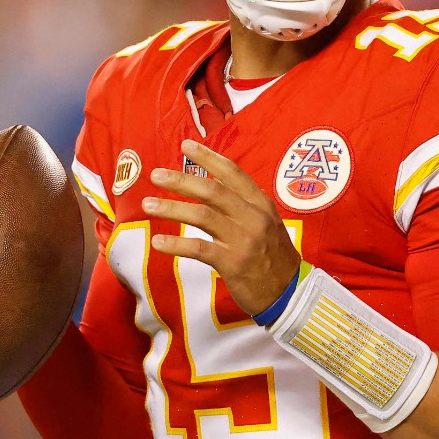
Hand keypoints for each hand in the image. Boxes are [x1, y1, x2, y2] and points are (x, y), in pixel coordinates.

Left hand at [142, 140, 299, 316]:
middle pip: (212, 191)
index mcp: (260, 204)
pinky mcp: (233, 264)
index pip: (232, 173)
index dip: (208, 157)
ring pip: (202, 216)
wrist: (290, 292)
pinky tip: (158, 242)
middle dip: (181, 180)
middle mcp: (253, 218)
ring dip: (172, 208)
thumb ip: (243, 205)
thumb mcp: (267, 223)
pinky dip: (176, 244)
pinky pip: (200, 249)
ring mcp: (243, 240)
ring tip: (148, 205)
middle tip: (156, 175)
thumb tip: (213, 188)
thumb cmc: (274, 257)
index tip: (186, 145)